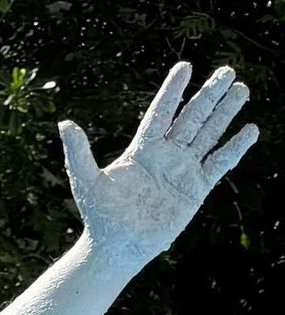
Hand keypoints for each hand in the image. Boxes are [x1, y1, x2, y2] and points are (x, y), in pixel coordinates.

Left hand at [62, 63, 257, 265]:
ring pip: (208, 134)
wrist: (118, 247)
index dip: (172, 90)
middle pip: (192, 117)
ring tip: (241, 90)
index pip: (161, 112)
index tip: (185, 66)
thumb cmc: (100, 215)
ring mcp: (183, 170)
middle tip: (228, 71)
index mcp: (142, 149)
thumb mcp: (86, 181)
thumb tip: (64, 123)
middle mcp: (165, 155)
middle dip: (209, 94)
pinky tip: (250, 130)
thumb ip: (78, 152)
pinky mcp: (196, 189)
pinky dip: (234, 148)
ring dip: (225, 113)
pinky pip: (219, 164)